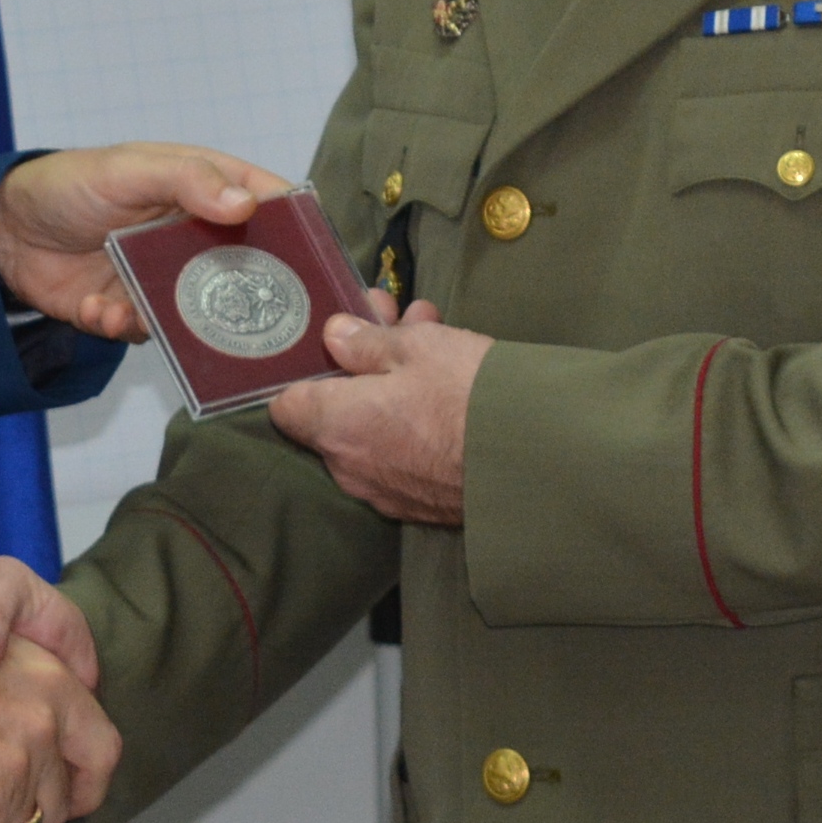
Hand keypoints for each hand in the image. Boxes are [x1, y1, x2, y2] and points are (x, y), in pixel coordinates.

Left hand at [0, 144, 294, 337]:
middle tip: (247, 313)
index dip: (293, 225)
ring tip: (138, 311)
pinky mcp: (128, 309)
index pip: (262, 203)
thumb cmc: (70, 183)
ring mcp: (161, 276)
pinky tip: (95, 307)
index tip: (318, 256)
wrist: (2, 229)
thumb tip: (246, 205)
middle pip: (240, 268)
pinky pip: (142, 331)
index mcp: (200, 188)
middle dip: (243, 292)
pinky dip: (119, 324)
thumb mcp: (130, 169)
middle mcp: (190, 235)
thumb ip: (187, 180)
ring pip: (195, 310)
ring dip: (168, 317)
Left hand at [268, 294, 488, 524]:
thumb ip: (367, 342)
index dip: (307, 368)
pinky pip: (400, 454)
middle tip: (397, 318)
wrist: (534, 464)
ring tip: (432, 332)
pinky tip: (446, 384)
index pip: (287, 406)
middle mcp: (349, 468)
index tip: (336, 340)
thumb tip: (333, 336)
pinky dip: (411, 422)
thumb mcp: (417, 346)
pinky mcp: (419, 504)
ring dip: (392, 386)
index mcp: (336, 426)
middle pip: (336, 411)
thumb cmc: (465, 393)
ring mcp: (385, 492)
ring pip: (373, 428)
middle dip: (363, 362)